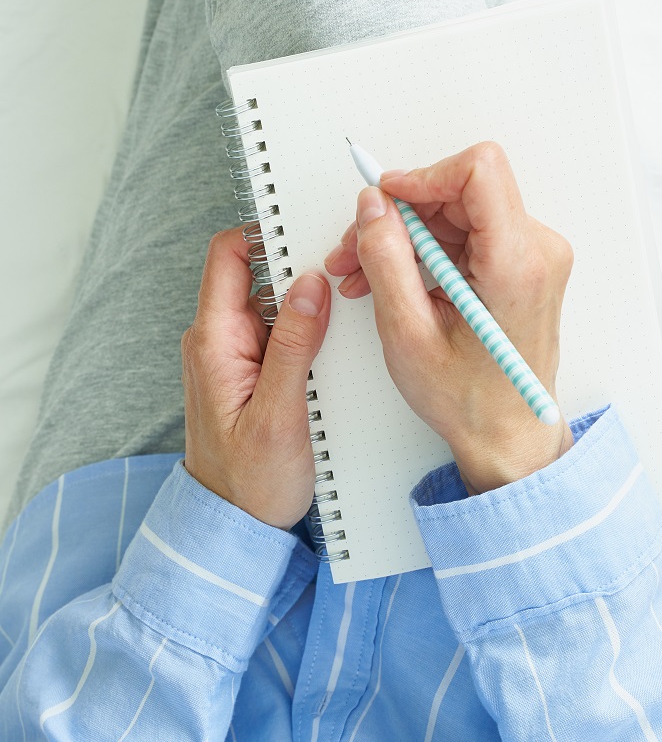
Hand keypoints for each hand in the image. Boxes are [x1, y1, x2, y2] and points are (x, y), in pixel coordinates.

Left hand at [182, 228, 331, 528]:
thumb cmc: (250, 481)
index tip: (312, 232)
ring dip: (311, 301)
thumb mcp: (278, 414)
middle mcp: (219, 340)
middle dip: (302, 266)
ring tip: (349, 310)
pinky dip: (310, 329)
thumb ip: (293, 346)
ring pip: (275, 302)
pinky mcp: (254, 371)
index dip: (267, 233)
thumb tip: (309, 285)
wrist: (235, 527)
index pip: (229, 256)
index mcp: (214, 341)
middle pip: (258, 273)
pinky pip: (282, 332)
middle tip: (347, 272)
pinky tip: (338, 344)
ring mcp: (236, 355)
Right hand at [324, 142, 573, 492]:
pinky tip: (396, 279)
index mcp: (517, 264)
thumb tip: (373, 206)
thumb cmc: (470, 400)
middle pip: (461, 191)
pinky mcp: (524, 265)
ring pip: (459, 212)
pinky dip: (428, 251)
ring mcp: (535, 257)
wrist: (508, 434)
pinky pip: (470, 235)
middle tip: (355, 250)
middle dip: (402, 215)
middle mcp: (538, 251)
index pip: (479, 171)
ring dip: (408, 236)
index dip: (424, 176)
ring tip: (365, 274)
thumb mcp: (408, 332)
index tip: (386, 199)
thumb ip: (387, 258)